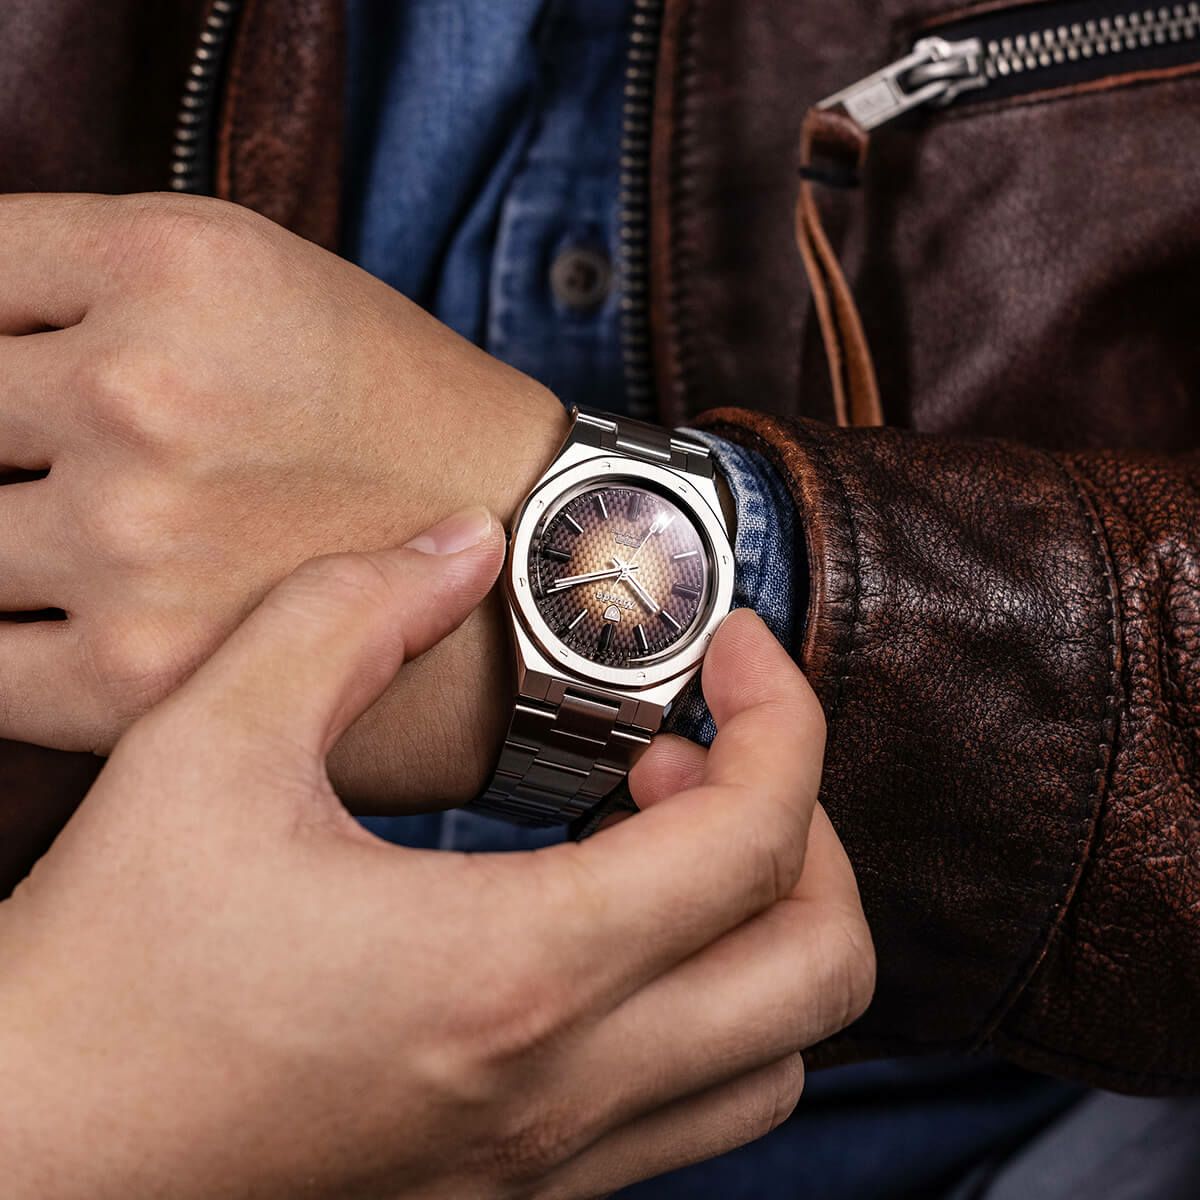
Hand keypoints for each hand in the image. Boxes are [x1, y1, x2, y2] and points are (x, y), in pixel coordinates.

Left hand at [0, 192, 568, 810]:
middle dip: (14, 440)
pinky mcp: (132, 677)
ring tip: (131, 542)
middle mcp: (144, 395)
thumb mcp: (261, 278)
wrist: (530, 556)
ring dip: (18, 538)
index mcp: (175, 263)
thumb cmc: (398, 416)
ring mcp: (131, 544)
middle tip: (103, 469)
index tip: (32, 376)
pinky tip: (93, 623)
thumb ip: (83, 284)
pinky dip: (14, 641)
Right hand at [0, 525, 873, 1199]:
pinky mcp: (517, 1190)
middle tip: (693, 752)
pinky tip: (600, 924)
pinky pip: (696, 1108)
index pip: (758, 839)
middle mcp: (561, 1088)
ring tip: (649, 834)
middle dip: (802, 825)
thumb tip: (459, 547)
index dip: (780, 714)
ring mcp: (550, 1161)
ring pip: (777, 1057)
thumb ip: (348, 616)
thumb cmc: (107, 966)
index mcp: (512, 971)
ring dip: (759, 923)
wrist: (34, 1152)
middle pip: (820, 965)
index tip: (732, 651)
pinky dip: (706, 1000)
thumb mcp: (208, 744)